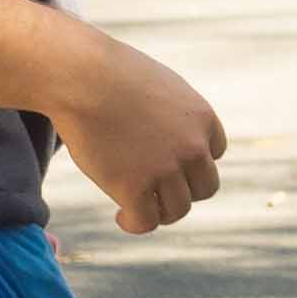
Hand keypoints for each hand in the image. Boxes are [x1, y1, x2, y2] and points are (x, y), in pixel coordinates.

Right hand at [57, 30, 226, 231]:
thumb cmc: (110, 74)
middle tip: (155, 192)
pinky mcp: (135, 187)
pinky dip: (135, 224)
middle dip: (181, 191)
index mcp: (202, 118)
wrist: (83, 77)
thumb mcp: (158, 85)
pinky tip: (121, 216)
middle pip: (204, 187)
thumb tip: (162, 135)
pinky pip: (146, 222)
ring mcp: (166, 169)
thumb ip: (170, 111)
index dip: (190, 162)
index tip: (167, 164)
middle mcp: (193, 146)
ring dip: (159, 212)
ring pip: (177, 209)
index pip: (213, 153)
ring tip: (137, 205)